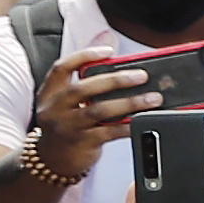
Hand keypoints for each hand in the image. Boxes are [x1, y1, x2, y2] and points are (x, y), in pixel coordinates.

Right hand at [25, 51, 164, 180]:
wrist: (53, 160)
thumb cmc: (67, 124)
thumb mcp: (67, 101)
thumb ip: (87, 77)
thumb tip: (109, 42)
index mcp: (50, 93)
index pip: (62, 68)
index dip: (84, 56)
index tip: (109, 51)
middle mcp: (55, 109)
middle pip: (83, 89)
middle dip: (115, 80)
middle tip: (142, 76)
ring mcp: (67, 127)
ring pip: (98, 111)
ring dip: (129, 103)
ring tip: (152, 99)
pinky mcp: (81, 143)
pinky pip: (108, 132)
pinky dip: (128, 125)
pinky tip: (143, 120)